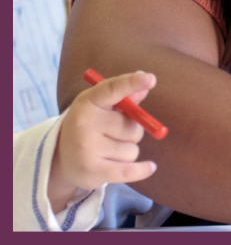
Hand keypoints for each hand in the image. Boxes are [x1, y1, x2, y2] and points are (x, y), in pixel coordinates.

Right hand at [49, 71, 158, 210]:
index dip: (132, 83)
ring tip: (107, 151)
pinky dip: (142, 170)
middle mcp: (84, 123)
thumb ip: (126, 97)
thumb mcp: (102, 107)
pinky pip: (129, 170)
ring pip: (132, 150)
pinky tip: (150, 167)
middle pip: (132, 127)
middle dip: (131, 132)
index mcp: (88, 102)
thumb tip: (146, 82)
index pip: (112, 89)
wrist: (60, 158)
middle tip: (112, 134)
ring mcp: (86, 148)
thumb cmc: (90, 126)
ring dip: (127, 151)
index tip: (150, 79)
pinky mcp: (92, 171)